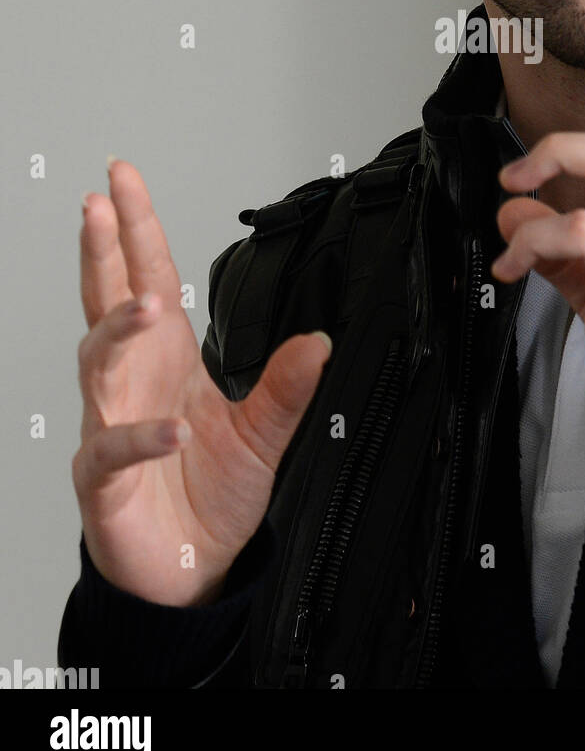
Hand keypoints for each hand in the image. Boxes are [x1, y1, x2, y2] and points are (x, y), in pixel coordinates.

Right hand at [72, 159, 331, 605]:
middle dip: (101, 251)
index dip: (133, 229)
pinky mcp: (104, 478)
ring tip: (146, 305)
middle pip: (107, 302)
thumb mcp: (264, 433)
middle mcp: (132, 381)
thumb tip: (319, 341)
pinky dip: (138, 437)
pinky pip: (112, 448)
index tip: (120, 182)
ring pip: (99, 363)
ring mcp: (111, 424)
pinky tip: (170, 430)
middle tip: (99, 205)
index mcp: (168, 358)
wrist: (189, 569)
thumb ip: (287, 386)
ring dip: (120, 330)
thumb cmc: (211, 494)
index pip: (147, 278)